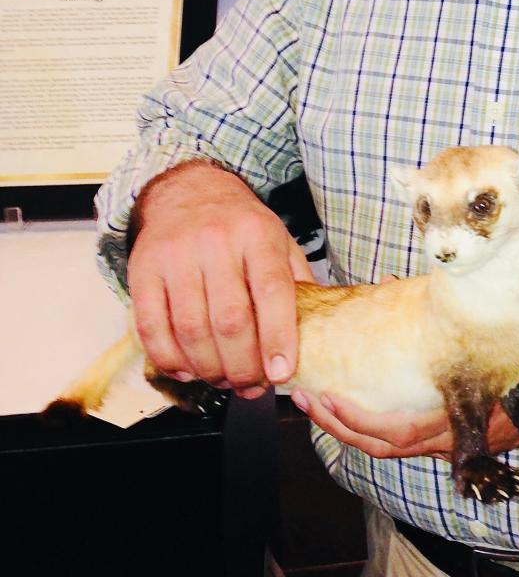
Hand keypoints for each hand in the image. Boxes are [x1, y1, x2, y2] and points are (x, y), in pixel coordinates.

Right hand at [127, 160, 314, 395]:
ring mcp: (176, 255)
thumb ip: (296, 282)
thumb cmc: (239, 225)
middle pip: (230, 319)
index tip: (281, 372)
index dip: (277, 338)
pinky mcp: (143, 270)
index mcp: (257, 234)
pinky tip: (187, 369)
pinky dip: (170, 359)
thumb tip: (316, 334)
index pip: (272, 291)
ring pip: (191, 329)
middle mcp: (216, 241)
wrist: (188, 190)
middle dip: (243, 366)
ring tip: (223, 380)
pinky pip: (152, 328)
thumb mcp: (278, 239)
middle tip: (251, 385)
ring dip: (209, 368)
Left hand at [291, 321, 518, 457]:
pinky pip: (405, 439)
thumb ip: (437, 313)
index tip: (324, 397)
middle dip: (338, 424)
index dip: (353, 420)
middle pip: (380, 444)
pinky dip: (374, 426)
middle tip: (306, 397)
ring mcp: (452, 440)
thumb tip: (388, 286)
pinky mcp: (455, 436)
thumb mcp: (481, 334)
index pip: (390, 431)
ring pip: (389, 447)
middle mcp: (448, 437)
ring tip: (319, 401)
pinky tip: (354, 407)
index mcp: (454, 415)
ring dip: (350, 428)